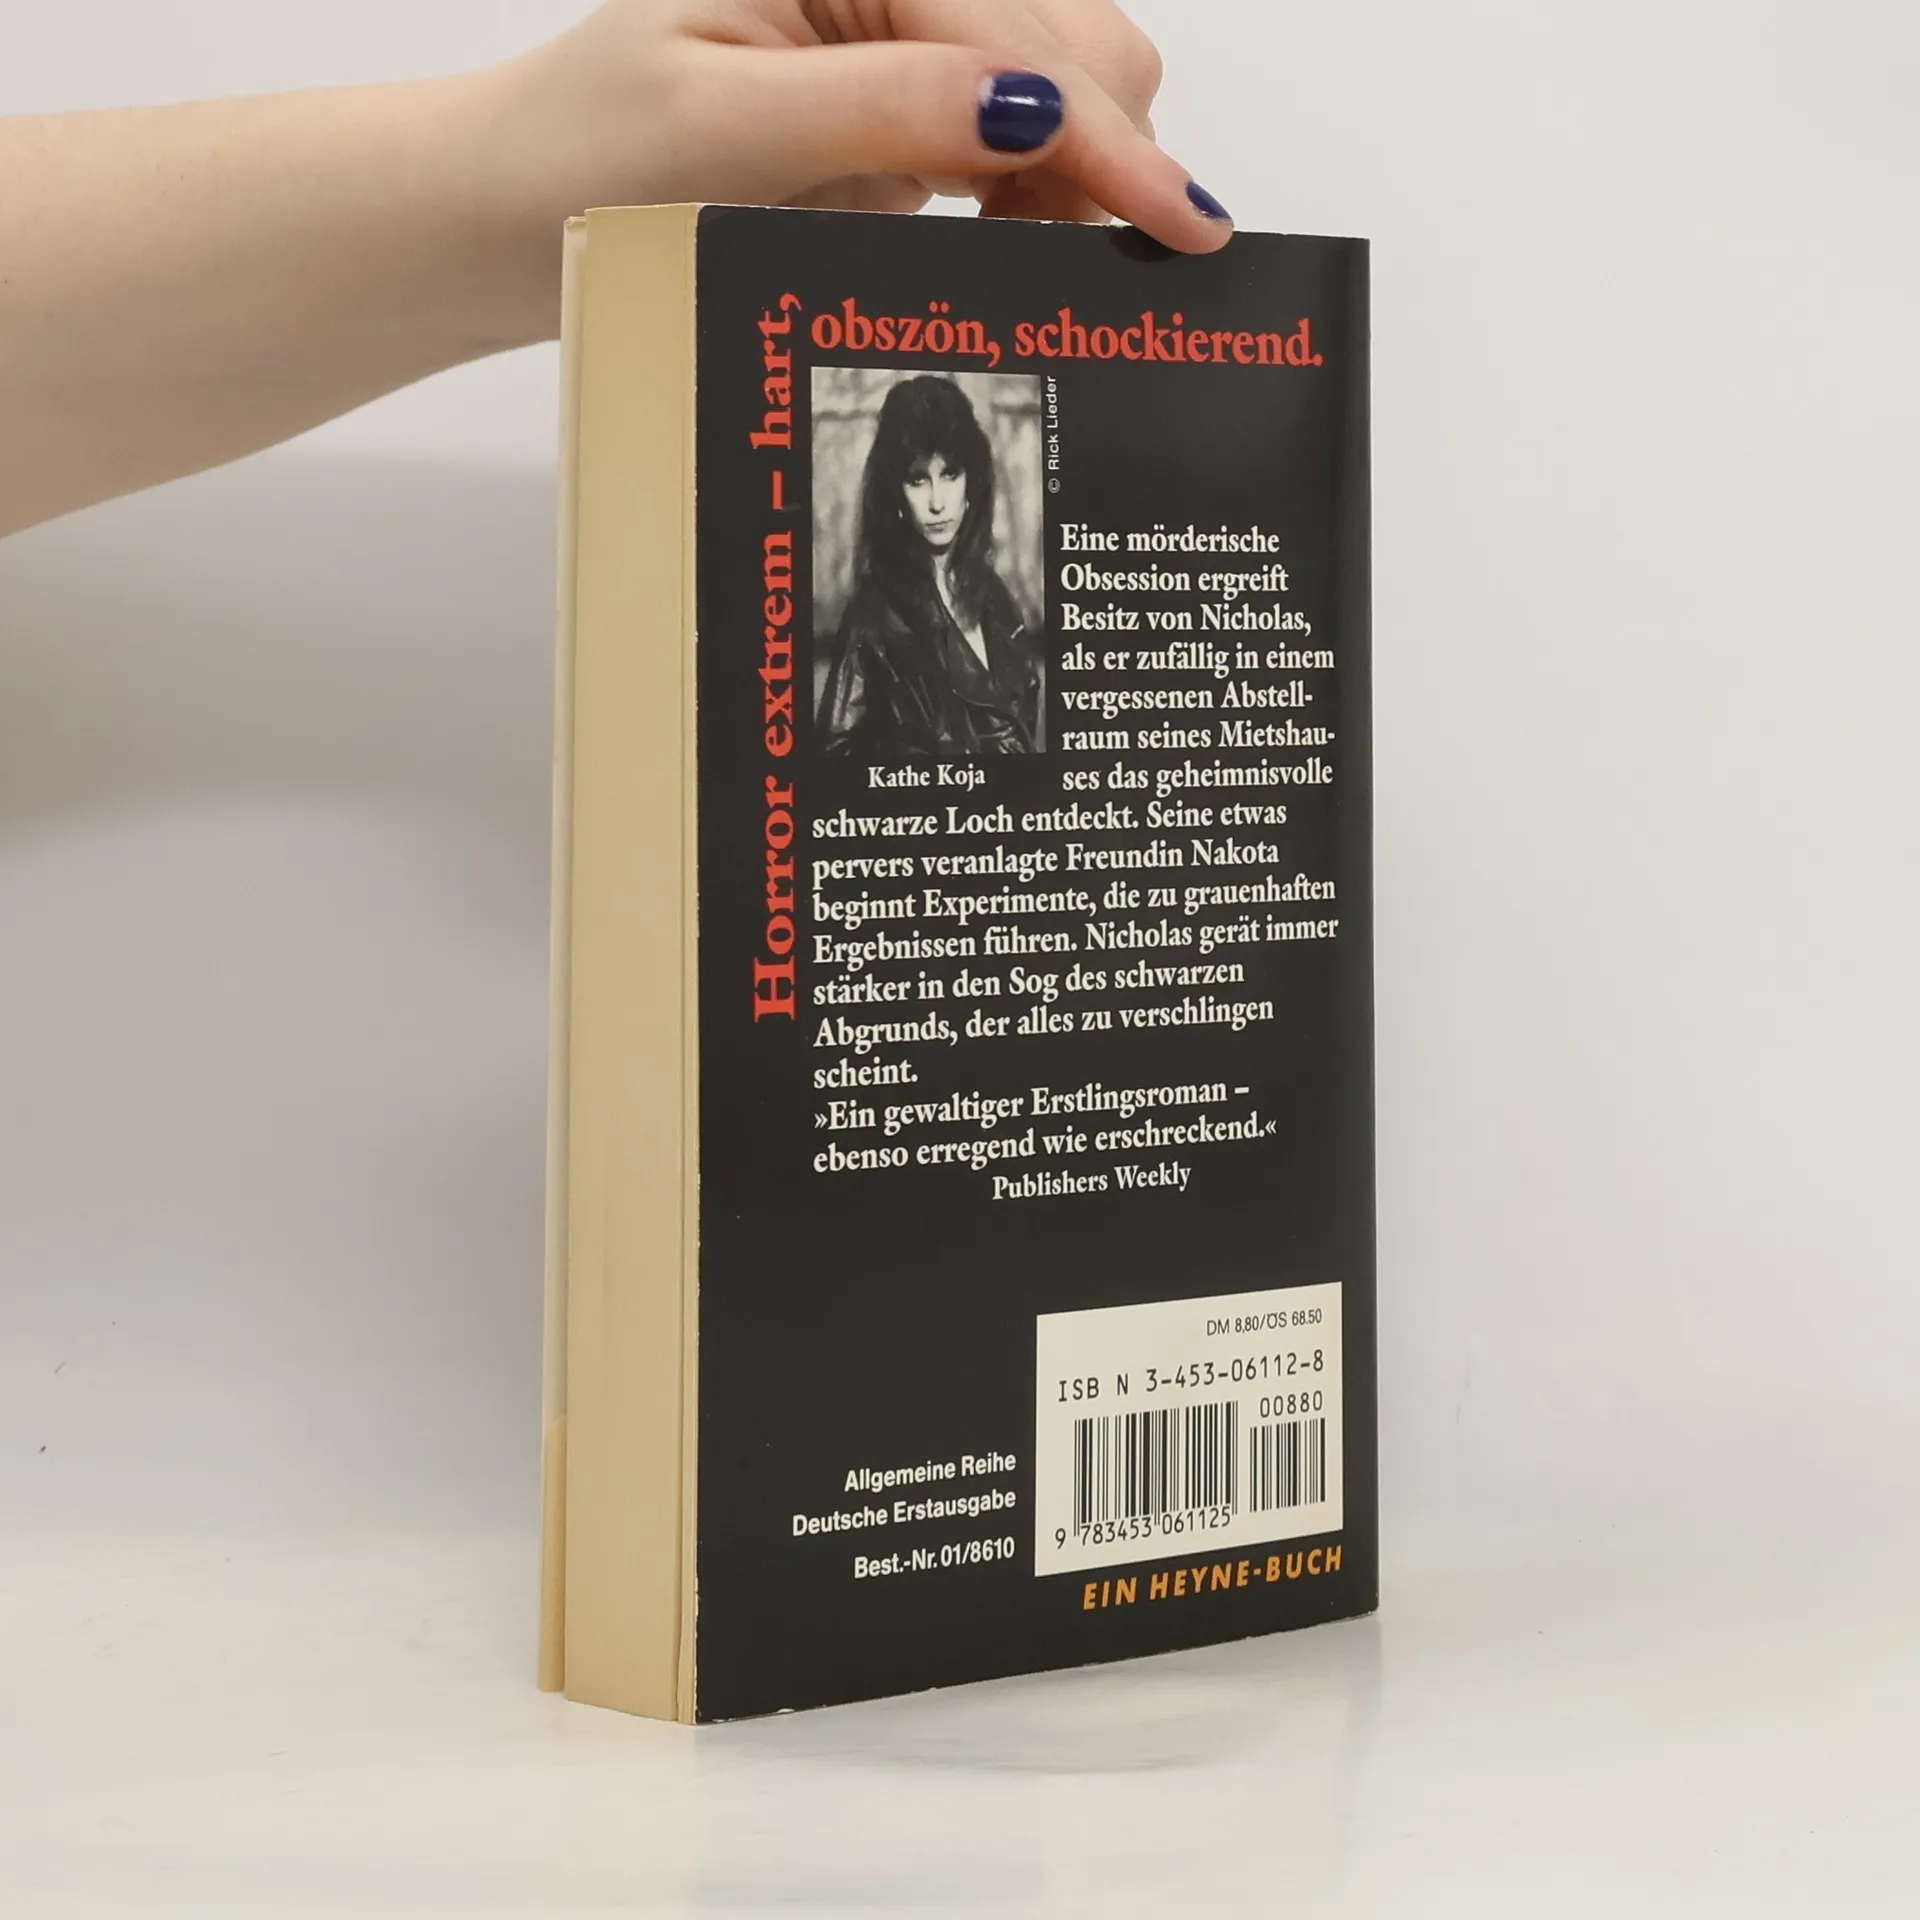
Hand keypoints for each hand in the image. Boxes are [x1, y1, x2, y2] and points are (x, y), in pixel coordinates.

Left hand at [489, 0, 1227, 255]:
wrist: (517, 206)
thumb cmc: (582, 158)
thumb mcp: (721, 131)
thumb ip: (884, 109)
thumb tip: (1034, 111)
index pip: (1015, 37)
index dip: (1104, 136)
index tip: (1182, 227)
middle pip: (1074, 37)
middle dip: (1100, 150)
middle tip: (1072, 262)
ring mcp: (899, 36)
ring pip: (1065, 83)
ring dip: (1077, 173)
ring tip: (1019, 253)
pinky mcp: (901, 100)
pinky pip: (1018, 137)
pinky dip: (1041, 193)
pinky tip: (1006, 237)